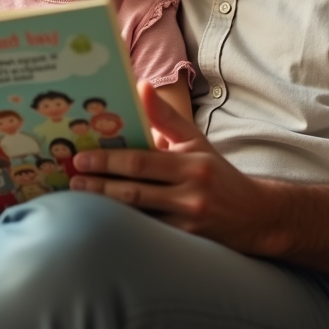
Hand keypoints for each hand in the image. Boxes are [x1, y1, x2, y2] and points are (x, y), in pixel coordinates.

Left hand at [69, 80, 282, 256]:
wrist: (255, 215)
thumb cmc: (216, 173)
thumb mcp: (196, 141)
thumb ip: (166, 116)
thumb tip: (140, 86)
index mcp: (192, 164)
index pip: (142, 161)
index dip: (109, 160)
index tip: (82, 158)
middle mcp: (191, 194)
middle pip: (135, 191)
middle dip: (100, 184)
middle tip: (73, 178)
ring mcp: (188, 222)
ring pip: (138, 215)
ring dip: (106, 206)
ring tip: (79, 197)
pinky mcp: (186, 242)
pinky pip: (148, 233)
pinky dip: (124, 225)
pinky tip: (102, 218)